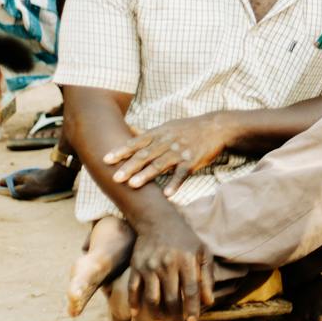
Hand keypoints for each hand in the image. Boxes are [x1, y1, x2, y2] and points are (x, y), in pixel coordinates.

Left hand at [104, 113, 233, 196]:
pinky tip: (166, 194)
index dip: (121, 151)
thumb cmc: (187, 128)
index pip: (136, 143)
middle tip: (115, 177)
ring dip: (147, 175)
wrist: (215, 128)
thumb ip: (147, 132)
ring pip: (161, 164)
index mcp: (159, 133)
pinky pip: (182, 174)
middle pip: (146, 155)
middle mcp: (167, 142)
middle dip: (129, 166)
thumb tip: (128, 129)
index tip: (106, 159)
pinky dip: (175, 183)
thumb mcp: (167, 126)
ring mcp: (180, 152)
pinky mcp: (192, 161)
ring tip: (133, 185)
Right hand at [127, 209, 212, 320]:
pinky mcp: (136, 267)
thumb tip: (209, 301)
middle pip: (171, 298)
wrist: (158, 220)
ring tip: (162, 320)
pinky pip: (133, 289)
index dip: (192, 308)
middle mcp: (167, 264)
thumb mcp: (202, 252)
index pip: (191, 290)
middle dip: (175, 315)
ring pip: (152, 298)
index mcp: (186, 260)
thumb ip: (207, 276)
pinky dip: (133, 303)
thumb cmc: (184, 238)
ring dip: (157, 314)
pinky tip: (137, 313)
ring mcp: (150, 266)